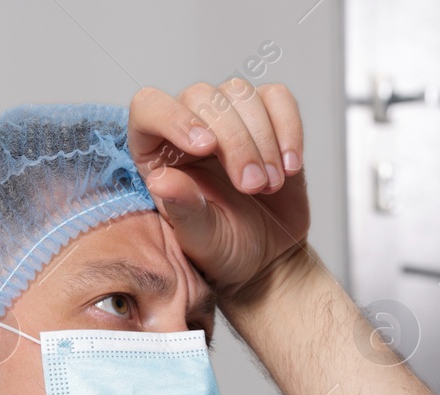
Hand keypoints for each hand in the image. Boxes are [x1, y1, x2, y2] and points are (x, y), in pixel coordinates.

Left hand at [126, 80, 311, 303]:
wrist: (265, 256)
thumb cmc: (223, 247)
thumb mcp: (200, 238)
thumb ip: (182, 210)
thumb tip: (162, 179)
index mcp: (157, 150)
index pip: (149, 106)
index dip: (174, 117)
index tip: (205, 147)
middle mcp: (188, 125)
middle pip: (202, 97)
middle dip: (234, 141)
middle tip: (252, 186)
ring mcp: (228, 117)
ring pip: (240, 94)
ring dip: (262, 139)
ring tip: (270, 185)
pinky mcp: (267, 117)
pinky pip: (278, 98)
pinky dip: (289, 128)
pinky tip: (290, 166)